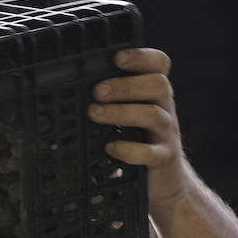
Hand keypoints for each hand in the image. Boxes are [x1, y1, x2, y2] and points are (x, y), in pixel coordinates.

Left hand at [88, 48, 189, 219]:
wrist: (165, 181)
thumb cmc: (140, 141)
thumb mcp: (132, 115)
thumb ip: (113, 100)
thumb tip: (72, 90)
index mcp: (155, 94)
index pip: (160, 65)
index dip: (142, 57)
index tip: (117, 58)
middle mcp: (165, 109)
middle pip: (158, 85)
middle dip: (126, 85)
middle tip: (98, 91)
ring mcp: (166, 135)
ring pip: (153, 115)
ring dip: (122, 112)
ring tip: (95, 113)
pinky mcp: (163, 160)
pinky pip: (150, 153)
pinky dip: (129, 150)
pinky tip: (110, 147)